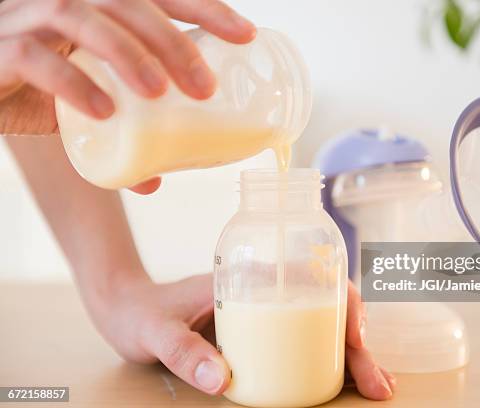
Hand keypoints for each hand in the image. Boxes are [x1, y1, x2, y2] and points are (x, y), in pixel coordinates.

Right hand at [0, 0, 255, 193]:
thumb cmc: (35, 86)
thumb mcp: (87, 105)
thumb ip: (121, 135)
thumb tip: (157, 181)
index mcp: (99, 9)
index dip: (206, 9)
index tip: (246, 36)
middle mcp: (67, 2)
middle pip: (129, 4)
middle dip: (173, 41)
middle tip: (205, 88)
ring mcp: (30, 19)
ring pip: (82, 18)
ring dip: (127, 54)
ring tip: (160, 94)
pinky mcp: (2, 49)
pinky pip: (37, 58)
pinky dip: (72, 82)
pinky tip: (103, 111)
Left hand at [87, 273, 394, 399]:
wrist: (127, 307)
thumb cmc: (142, 311)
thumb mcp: (156, 332)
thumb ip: (183, 352)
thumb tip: (220, 380)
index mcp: (250, 278)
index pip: (312, 279)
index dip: (344, 305)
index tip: (355, 338)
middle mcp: (265, 291)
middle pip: (326, 308)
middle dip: (359, 344)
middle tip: (378, 383)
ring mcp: (265, 311)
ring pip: (322, 326)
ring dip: (353, 354)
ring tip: (375, 386)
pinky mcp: (260, 331)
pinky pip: (304, 341)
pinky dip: (331, 359)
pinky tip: (346, 380)